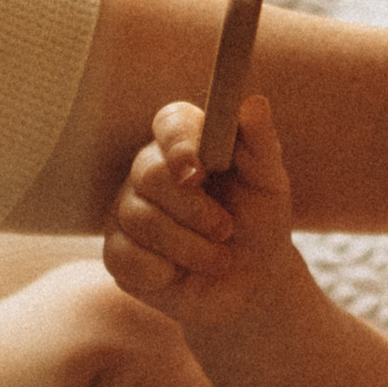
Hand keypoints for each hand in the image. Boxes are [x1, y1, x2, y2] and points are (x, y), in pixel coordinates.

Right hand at [103, 96, 299, 327]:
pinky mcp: (117, 252)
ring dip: (191, 247)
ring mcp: (127, 210)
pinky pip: (124, 257)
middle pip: (149, 173)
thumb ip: (261, 145)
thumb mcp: (269, 186)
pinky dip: (164, 272)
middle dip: (194, 209)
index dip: (180, 143)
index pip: (169, 123)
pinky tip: (182, 275)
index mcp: (187, 144)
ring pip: (140, 219)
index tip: (200, 171)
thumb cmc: (259, 224)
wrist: (252, 284)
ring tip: (220, 260)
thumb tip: (254, 102)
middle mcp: (150, 170)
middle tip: (226, 229)